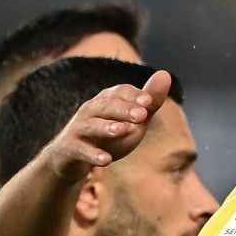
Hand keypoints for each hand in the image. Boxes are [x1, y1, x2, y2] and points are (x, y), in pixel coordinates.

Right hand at [43, 69, 174, 175]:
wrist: (70, 157)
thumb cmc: (108, 136)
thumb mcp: (132, 120)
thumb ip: (149, 103)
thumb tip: (165, 74)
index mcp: (106, 101)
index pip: (120, 92)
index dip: (134, 95)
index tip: (149, 102)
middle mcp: (90, 111)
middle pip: (106, 106)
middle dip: (124, 109)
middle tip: (142, 115)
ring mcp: (78, 129)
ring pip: (91, 126)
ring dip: (107, 128)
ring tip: (123, 130)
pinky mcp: (70, 148)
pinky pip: (81, 150)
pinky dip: (92, 154)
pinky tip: (106, 161)